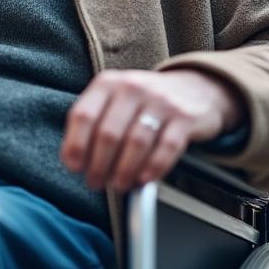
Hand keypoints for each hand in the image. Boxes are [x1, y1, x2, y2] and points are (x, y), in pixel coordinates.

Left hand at [60, 69, 245, 192]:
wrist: (194, 89)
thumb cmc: (145, 102)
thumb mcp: (115, 100)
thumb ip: (96, 123)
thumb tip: (77, 160)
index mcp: (108, 84)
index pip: (83, 115)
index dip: (75, 145)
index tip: (74, 167)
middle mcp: (133, 88)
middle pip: (109, 133)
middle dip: (99, 166)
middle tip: (97, 182)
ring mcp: (161, 101)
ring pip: (136, 143)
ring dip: (124, 171)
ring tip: (119, 184)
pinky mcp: (185, 117)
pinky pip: (166, 148)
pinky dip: (153, 168)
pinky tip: (144, 179)